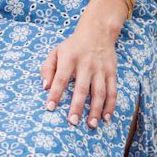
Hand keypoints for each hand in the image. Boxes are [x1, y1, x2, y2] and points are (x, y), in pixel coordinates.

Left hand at [40, 8, 124, 127]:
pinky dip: (110, 105)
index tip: (50, 108)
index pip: (60, 78)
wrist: (98, 31)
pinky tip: (106, 118)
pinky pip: (112, 91)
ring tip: (91, 125)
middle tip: (72, 122)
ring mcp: (100, 69)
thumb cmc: (73, 46)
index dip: (55, 93)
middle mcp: (86, 64)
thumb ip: (47, 68)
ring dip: (95, 110)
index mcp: (69, 58)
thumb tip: (45, 87)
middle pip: (81, 88)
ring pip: (99, 92)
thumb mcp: (56, 51)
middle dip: (77, 106)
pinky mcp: (111, 72)